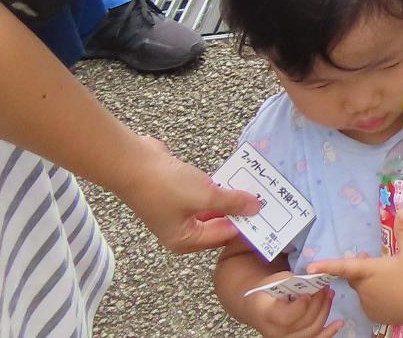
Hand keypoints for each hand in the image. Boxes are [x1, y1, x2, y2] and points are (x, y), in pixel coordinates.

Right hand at [109, 134, 260, 252]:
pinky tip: (234, 177)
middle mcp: (181, 230)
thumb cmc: (166, 186)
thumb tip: (256, 209)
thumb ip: (232, 203)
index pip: (223, 236)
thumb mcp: (205, 196)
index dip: (246, 224)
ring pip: (212, 208)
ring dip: (229, 197)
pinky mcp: (178, 193)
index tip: (269, 213)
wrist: (133, 163)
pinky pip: (204, 194)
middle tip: (265, 199)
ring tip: (255, 187)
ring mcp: (178, 211)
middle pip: (218, 224)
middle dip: (239, 211)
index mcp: (185, 240)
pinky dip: (218, 187)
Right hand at [243, 285, 341, 337]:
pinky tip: (339, 323)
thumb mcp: (276, 280)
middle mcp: (275, 332)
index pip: (288, 316)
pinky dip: (328, 332)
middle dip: (319, 303)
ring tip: (330, 295)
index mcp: (268, 315)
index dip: (302, 306)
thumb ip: (295, 281)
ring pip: (312, 331)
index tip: (310, 292)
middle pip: (304, 323)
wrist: (256, 306)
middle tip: (326, 288)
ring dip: (325, 312)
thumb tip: (316, 279)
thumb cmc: (267, 290)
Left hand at [309, 188, 402, 327]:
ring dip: (370, 284)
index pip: (343, 267)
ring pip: (363, 291)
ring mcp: (368, 304)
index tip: (309, 269)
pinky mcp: (375, 315)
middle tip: (374, 261)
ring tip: (390, 280)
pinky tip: (392, 294)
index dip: (326, 266)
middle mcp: (364, 288)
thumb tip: (402, 207)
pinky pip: (369, 304)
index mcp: (369, 270)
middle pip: (355, 277)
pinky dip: (376, 298)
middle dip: (361, 269)